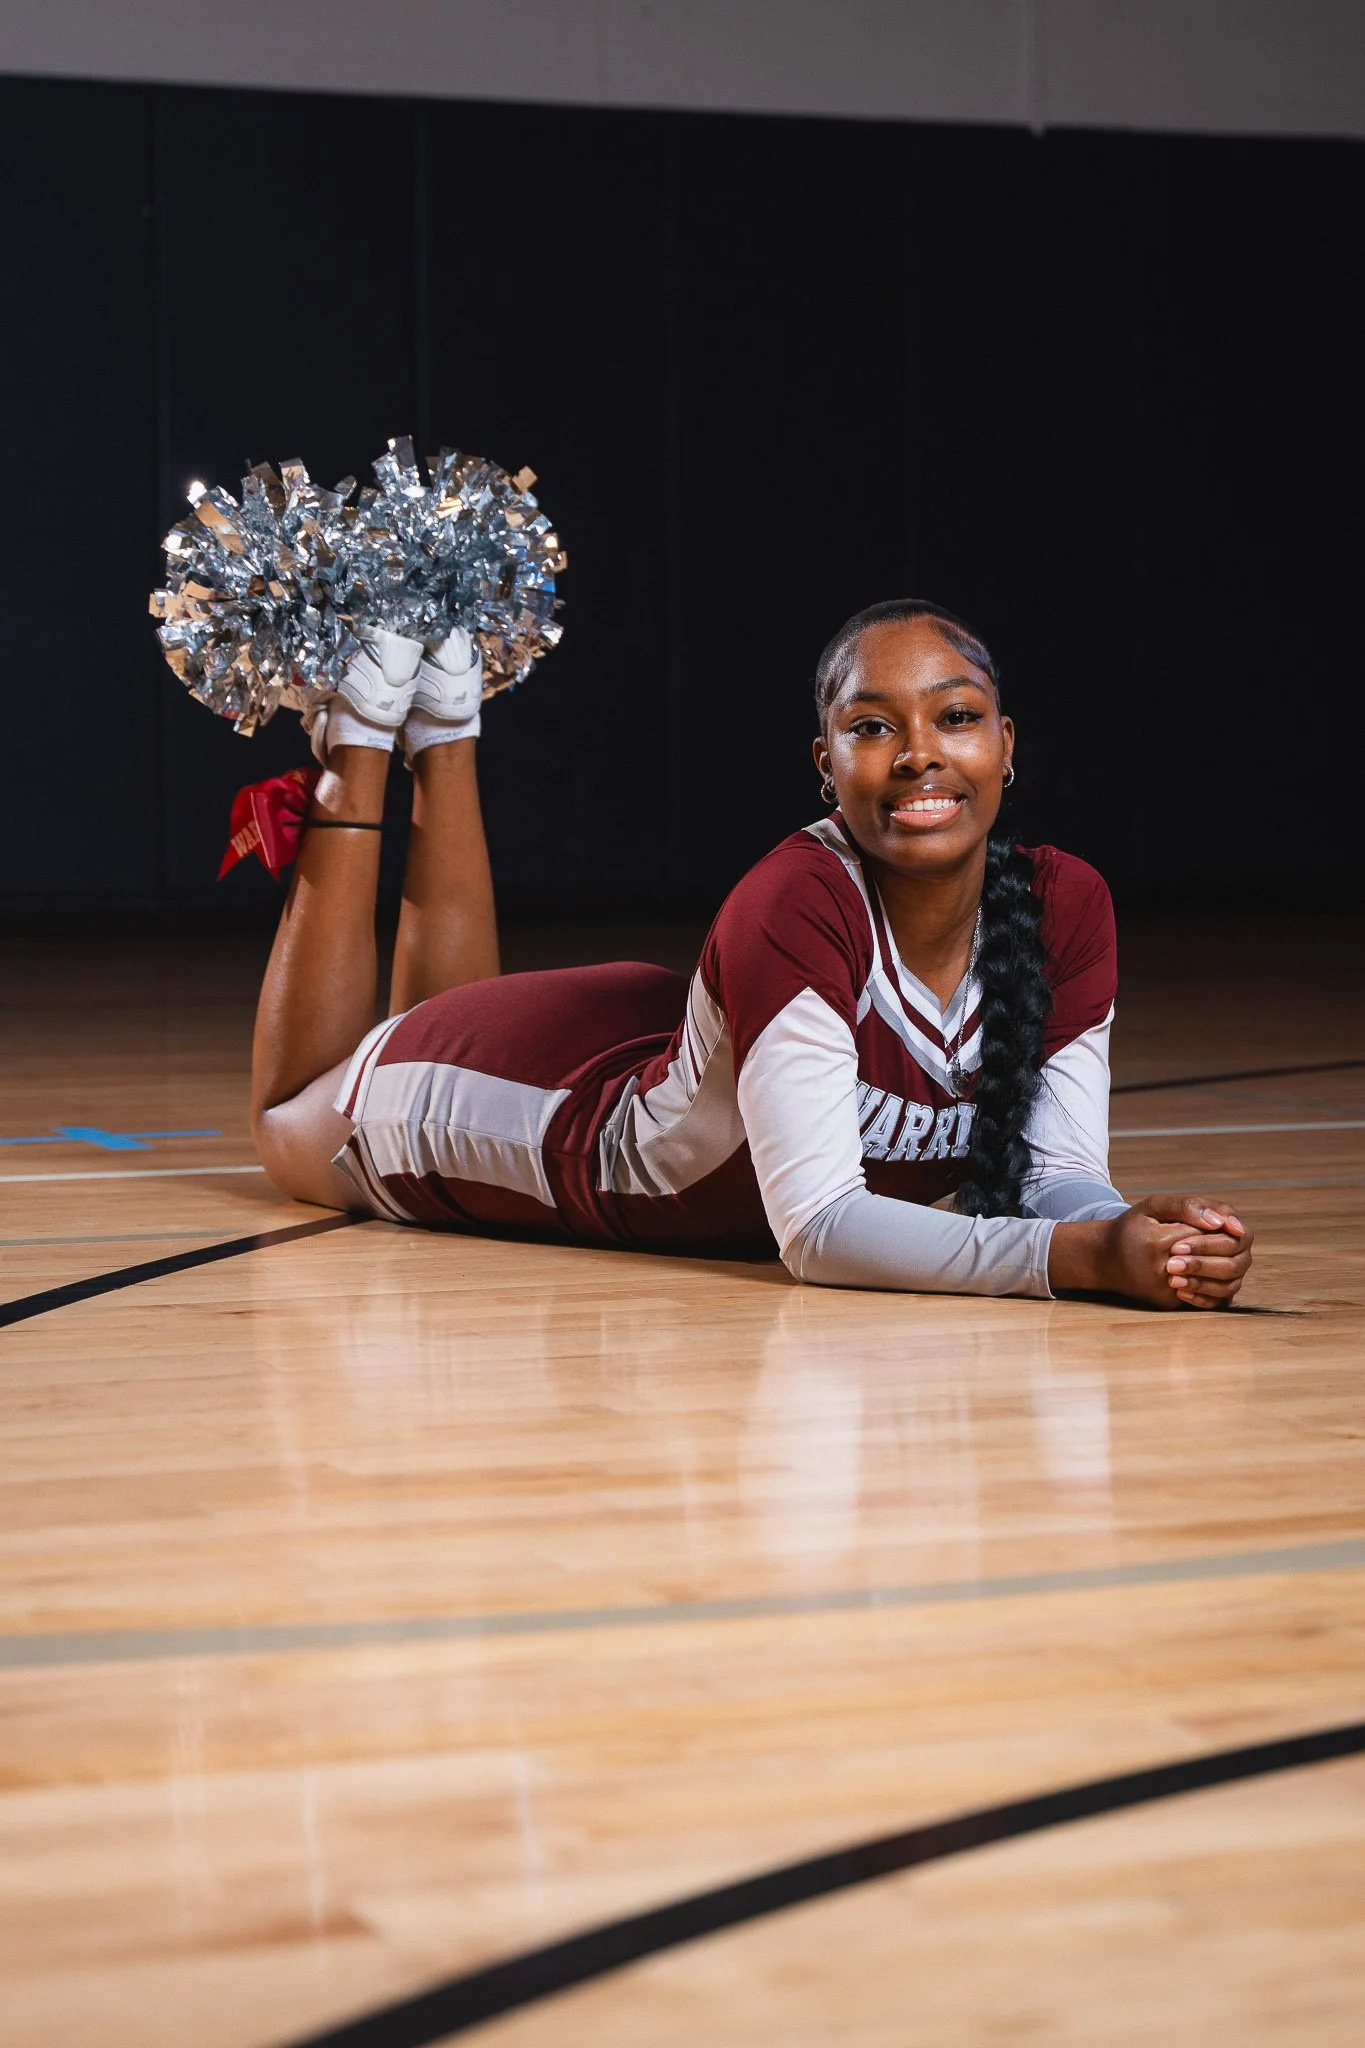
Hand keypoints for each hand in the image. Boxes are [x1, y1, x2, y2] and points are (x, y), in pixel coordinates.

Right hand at [1049, 1195, 1252, 1309]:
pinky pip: (1210, 1299)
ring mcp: (1168, 1292)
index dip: (1218, 1225)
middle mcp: (1163, 1272)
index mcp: (1157, 1243)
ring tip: (1221, 1252)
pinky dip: (1218, 1283)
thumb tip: (1222, 1222)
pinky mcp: (1172, 1304)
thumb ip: (1189, 1207)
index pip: (1206, 1233)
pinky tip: (1213, 1270)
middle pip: (1220, 1262)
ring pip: (1222, 1284)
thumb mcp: (1154, 1206)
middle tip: (1228, 1237)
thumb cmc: (1133, 1228)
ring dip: (1228, 1266)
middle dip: (1227, 1247)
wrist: (1105, 1260)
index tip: (1219, 1220)